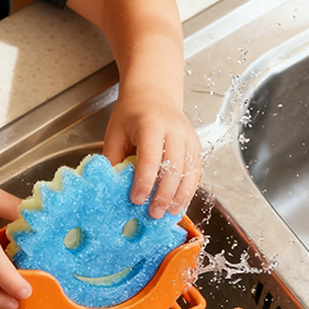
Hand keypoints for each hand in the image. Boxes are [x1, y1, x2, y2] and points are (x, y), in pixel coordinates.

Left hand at [103, 89, 201, 218]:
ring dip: (179, 196)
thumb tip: (112, 189)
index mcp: (151, 124)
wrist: (153, 94)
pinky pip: (196, 171)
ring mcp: (189, 138)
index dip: (144, 182)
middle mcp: (174, 130)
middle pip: (174, 168)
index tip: (136, 200)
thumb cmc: (131, 113)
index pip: (150, 158)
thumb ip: (113, 160)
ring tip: (168, 214)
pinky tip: (179, 203)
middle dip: (163, 195)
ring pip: (189, 172)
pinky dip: (189, 190)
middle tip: (152, 213)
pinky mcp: (196, 145)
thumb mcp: (115, 133)